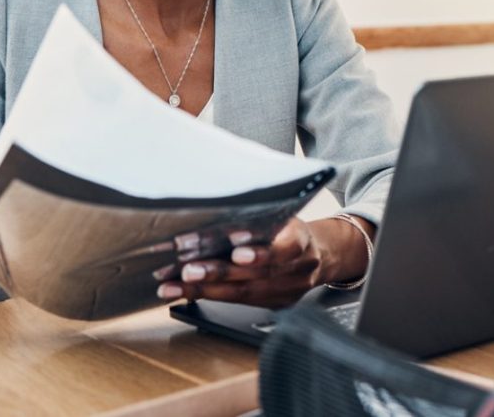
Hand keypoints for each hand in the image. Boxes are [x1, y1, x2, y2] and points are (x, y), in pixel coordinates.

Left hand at [155, 216, 371, 308]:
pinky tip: (182, 292)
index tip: (236, 250)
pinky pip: (237, 304)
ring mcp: (285, 291)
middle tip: (188, 269)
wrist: (320, 256)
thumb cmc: (292, 229)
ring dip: (203, 290)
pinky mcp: (272, 305)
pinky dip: (206, 297)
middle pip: (256, 275)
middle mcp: (296, 270)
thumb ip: (262, 211)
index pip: (285, 248)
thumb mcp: (285, 213)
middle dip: (219, 273)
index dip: (261, 251)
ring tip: (173, 285)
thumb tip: (221, 187)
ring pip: (242, 294)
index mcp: (302, 241)